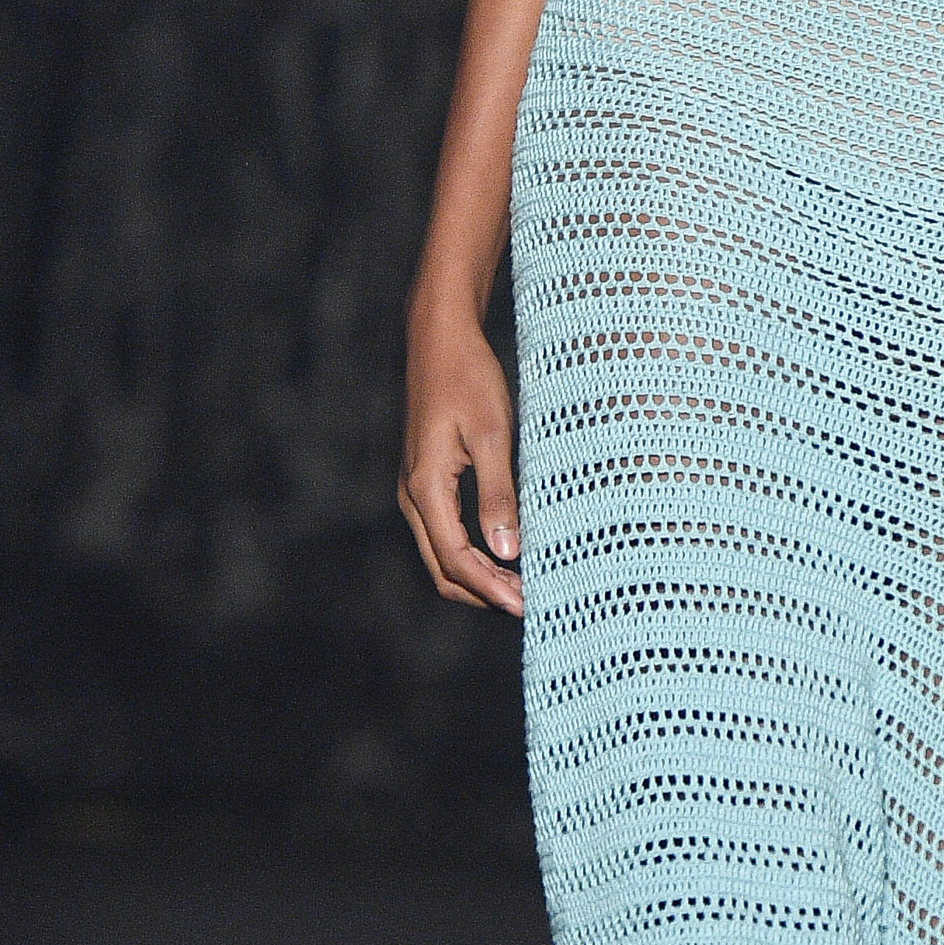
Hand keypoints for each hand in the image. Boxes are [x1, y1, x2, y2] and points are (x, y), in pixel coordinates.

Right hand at [399, 305, 523, 616]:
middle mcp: (413, 496)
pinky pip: (444, 534)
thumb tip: (508, 551)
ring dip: (479, 577)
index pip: (456, 560)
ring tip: (522, 586)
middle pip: (443, 569)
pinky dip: (472, 555)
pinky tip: (506, 553)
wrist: (440, 339)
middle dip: (484, 593)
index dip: (491, 589)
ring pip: (441, 555)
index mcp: (426, 488)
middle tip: (529, 603)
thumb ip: (498, 495)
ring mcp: (416, 490)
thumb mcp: (492, 434)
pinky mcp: (427, 481)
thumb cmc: (469, 378)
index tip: (526, 605)